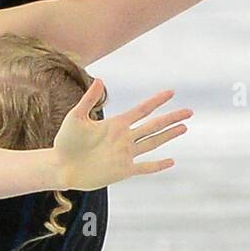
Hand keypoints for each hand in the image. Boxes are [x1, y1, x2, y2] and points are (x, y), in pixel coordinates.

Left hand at [52, 81, 192, 190]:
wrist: (60, 166)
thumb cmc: (66, 141)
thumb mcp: (76, 117)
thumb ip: (89, 100)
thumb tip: (100, 79)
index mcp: (115, 124)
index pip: (141, 110)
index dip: (156, 101)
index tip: (171, 92)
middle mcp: (124, 138)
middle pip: (153, 125)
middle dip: (171, 118)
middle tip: (189, 111)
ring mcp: (125, 154)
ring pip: (152, 142)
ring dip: (168, 135)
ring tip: (184, 127)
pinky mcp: (123, 171)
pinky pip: (144, 167)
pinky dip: (157, 165)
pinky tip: (171, 161)